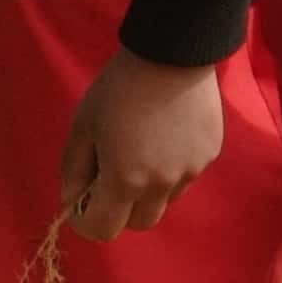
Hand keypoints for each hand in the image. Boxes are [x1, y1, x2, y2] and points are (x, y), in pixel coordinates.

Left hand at [60, 52, 227, 238]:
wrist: (172, 53)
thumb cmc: (119, 87)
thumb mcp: (84, 124)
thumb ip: (74, 168)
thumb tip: (72, 201)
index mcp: (125, 180)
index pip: (104, 229)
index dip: (86, 221)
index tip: (81, 202)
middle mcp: (162, 185)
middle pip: (139, 223)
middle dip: (120, 209)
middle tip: (109, 176)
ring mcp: (191, 172)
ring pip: (165, 199)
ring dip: (148, 189)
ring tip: (140, 147)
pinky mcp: (210, 155)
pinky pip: (185, 175)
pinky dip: (170, 167)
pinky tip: (165, 133)